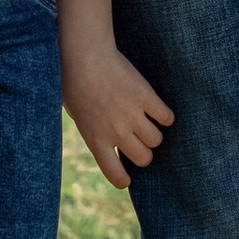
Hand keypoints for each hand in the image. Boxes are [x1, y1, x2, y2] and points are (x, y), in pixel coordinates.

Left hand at [62, 36, 174, 188]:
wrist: (84, 58)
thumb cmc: (72, 82)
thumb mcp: (76, 114)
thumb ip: (92, 129)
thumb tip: (106, 134)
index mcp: (96, 139)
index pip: (114, 173)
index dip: (123, 179)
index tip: (127, 180)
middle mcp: (117, 132)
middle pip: (144, 158)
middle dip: (143, 152)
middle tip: (139, 142)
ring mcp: (133, 115)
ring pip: (156, 139)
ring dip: (153, 134)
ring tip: (148, 124)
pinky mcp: (146, 97)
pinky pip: (166, 117)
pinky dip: (165, 117)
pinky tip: (158, 111)